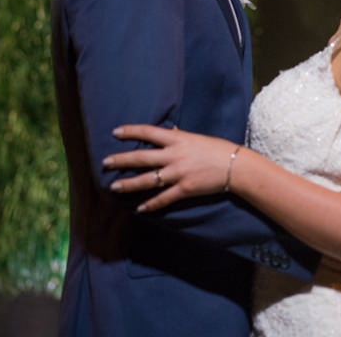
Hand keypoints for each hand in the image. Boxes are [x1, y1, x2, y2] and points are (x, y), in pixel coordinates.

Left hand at [104, 123, 238, 211]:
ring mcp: (178, 173)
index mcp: (177, 139)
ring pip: (147, 180)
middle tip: (104, 162)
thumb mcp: (196, 138)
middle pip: (141, 157)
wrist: (235, 166)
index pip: (148, 132)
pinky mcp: (184, 189)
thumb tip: (168, 131)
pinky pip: (163, 198)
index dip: (130, 131)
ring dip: (129, 184)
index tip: (115, 132)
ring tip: (113, 187)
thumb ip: (180, 137)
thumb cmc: (217, 149)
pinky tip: (139, 208)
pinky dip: (150, 204)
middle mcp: (174, 155)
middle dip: (121, 160)